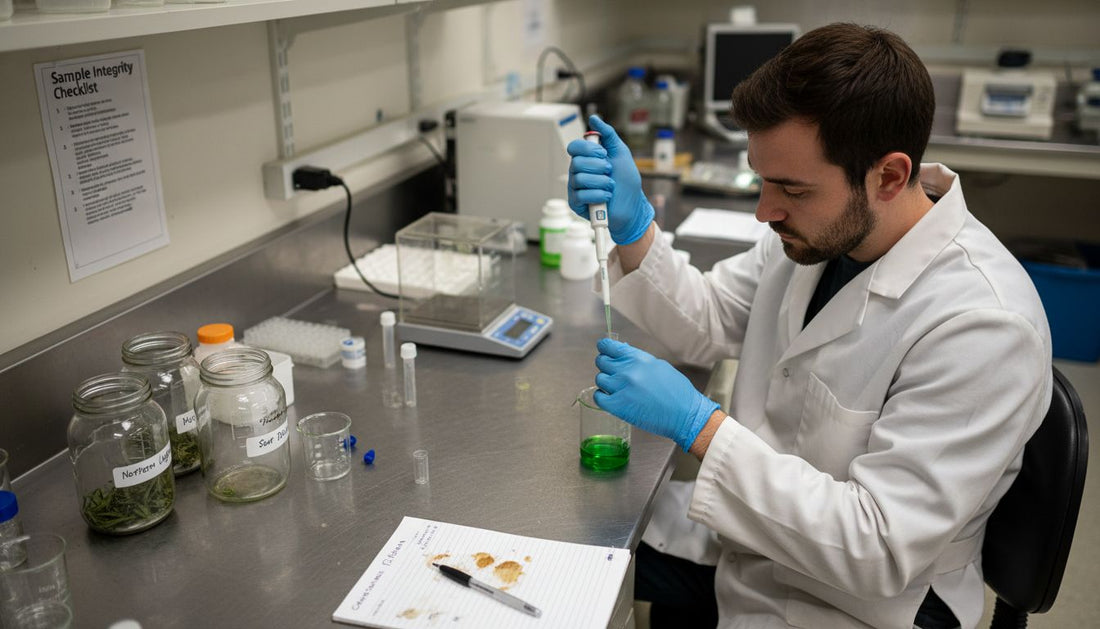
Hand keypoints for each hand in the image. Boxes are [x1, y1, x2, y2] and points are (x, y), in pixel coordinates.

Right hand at [566, 115, 653, 244]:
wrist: (633, 206)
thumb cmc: (626, 182)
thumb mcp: (621, 153)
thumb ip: (608, 135)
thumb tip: (594, 119)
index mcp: (586, 159)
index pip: (574, 147)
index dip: (588, 149)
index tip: (604, 153)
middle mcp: (578, 172)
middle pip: (576, 162)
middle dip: (598, 167)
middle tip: (610, 172)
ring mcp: (576, 188)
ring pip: (579, 179)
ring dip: (602, 182)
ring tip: (611, 187)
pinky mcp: (576, 204)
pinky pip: (581, 195)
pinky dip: (598, 195)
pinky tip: (607, 197)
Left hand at [593, 338, 719, 451]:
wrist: (685, 414)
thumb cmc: (677, 391)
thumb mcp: (658, 366)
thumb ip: (637, 359)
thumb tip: (621, 352)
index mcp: (638, 358)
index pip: (608, 347)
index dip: (604, 348)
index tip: (604, 351)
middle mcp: (627, 371)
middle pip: (601, 362)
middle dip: (606, 366)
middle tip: (615, 373)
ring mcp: (621, 388)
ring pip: (600, 379)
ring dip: (607, 383)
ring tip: (619, 389)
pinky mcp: (617, 406)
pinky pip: (598, 397)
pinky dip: (603, 397)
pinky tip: (612, 398)